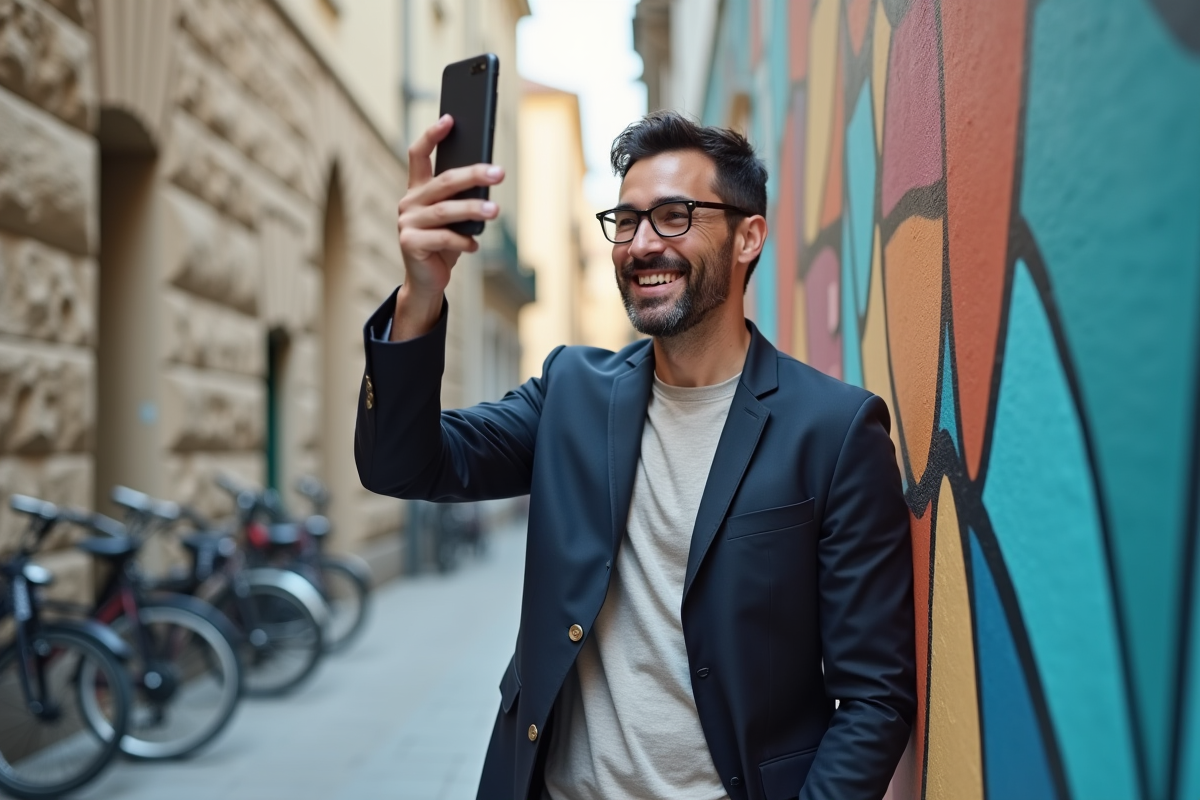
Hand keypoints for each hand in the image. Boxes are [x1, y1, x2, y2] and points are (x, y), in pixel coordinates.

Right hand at [392, 114, 504, 340]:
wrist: (426, 280)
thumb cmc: (443, 244)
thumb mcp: (452, 218)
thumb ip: (460, 200)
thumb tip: (487, 180)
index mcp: (417, 190)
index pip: (419, 155)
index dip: (433, 135)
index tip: (450, 119)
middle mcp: (409, 202)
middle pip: (443, 181)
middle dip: (473, 175)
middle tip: (499, 173)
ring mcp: (407, 223)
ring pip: (446, 210)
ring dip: (474, 209)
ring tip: (495, 211)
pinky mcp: (410, 243)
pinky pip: (444, 238)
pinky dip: (464, 241)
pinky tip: (475, 245)